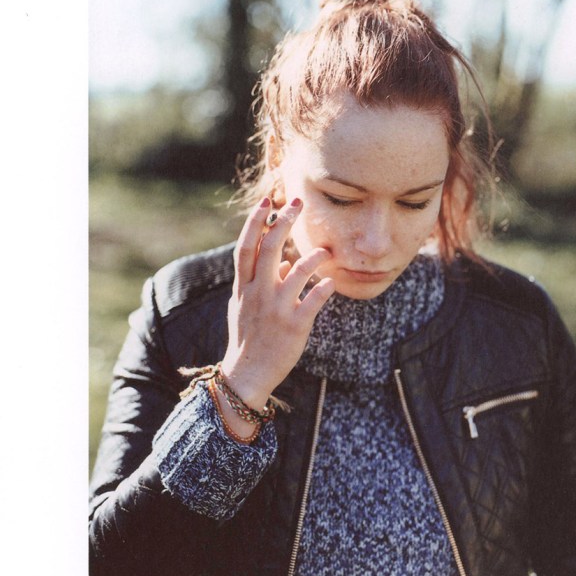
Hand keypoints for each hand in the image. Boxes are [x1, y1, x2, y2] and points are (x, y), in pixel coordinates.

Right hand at [219, 197, 334, 415]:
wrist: (248, 374)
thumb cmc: (248, 337)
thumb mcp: (246, 306)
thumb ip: (260, 281)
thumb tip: (283, 261)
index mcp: (244, 286)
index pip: (246, 246)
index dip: (255, 222)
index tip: (268, 201)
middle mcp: (258, 293)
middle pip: (269, 248)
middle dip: (283, 222)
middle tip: (298, 203)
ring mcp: (276, 309)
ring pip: (296, 271)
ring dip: (313, 257)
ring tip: (325, 251)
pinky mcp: (294, 325)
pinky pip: (314, 300)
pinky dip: (324, 287)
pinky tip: (331, 281)